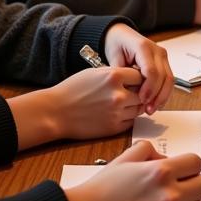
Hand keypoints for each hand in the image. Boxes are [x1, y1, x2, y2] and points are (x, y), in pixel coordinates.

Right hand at [9, 67, 143, 145]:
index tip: (135, 80)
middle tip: (132, 92)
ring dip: (134, 106)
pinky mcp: (114, 128)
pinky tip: (117, 112)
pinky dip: (127, 117)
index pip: (141, 75)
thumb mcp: (94, 72)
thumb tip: (133, 76)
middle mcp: (119, 95)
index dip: (139, 78)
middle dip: (140, 92)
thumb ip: (115, 74)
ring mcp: (118, 113)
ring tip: (123, 102)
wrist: (56, 112)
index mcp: (114, 76)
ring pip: (139, 109)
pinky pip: (130, 122)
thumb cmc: (71, 90)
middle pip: (144, 93)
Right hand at [65, 140, 200, 200]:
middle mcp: (169, 195)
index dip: (189, 165)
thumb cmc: (102, 189)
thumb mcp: (124, 158)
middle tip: (181, 186)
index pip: (197, 163)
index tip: (182, 170)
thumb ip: (149, 150)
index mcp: (161, 171)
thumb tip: (166, 158)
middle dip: (195, 183)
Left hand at [104, 23, 173, 112]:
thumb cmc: (117, 45)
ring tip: (152, 109)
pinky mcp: (164, 63)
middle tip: (148, 109)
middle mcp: (157, 51)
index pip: (151, 71)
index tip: (141, 100)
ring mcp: (163, 56)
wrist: (122, 36)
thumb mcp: (114, 58)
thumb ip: (121, 75)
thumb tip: (127, 94)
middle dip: (157, 95)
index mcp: (143, 47)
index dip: (148, 88)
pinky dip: (164, 93)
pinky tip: (156, 103)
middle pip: (164, 76)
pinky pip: (169, 80)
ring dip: (163, 97)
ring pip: (170, 79)